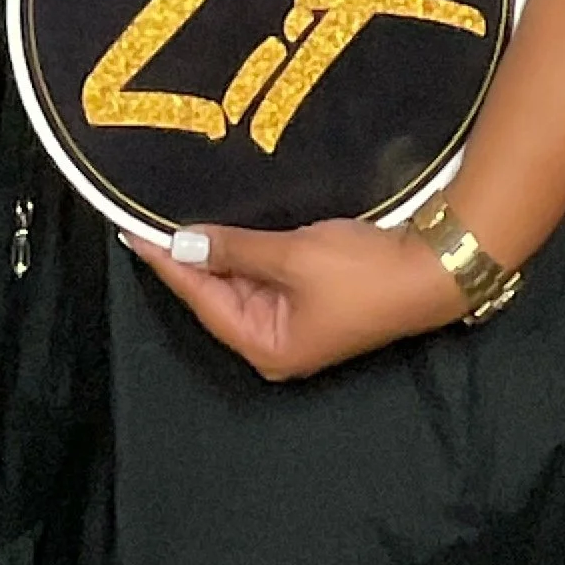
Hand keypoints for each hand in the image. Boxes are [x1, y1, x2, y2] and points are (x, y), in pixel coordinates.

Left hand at [131, 214, 472, 379]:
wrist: (431, 269)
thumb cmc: (360, 272)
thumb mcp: (292, 257)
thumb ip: (235, 249)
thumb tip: (183, 242)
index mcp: (265, 346)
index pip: (201, 298)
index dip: (168, 263)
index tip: (133, 234)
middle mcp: (274, 343)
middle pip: (217, 296)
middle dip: (189, 258)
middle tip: (149, 218)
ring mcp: (294, 324)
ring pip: (240, 284)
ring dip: (217, 253)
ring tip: (179, 218)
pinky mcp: (312, 302)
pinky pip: (264, 277)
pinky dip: (244, 253)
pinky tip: (227, 229)